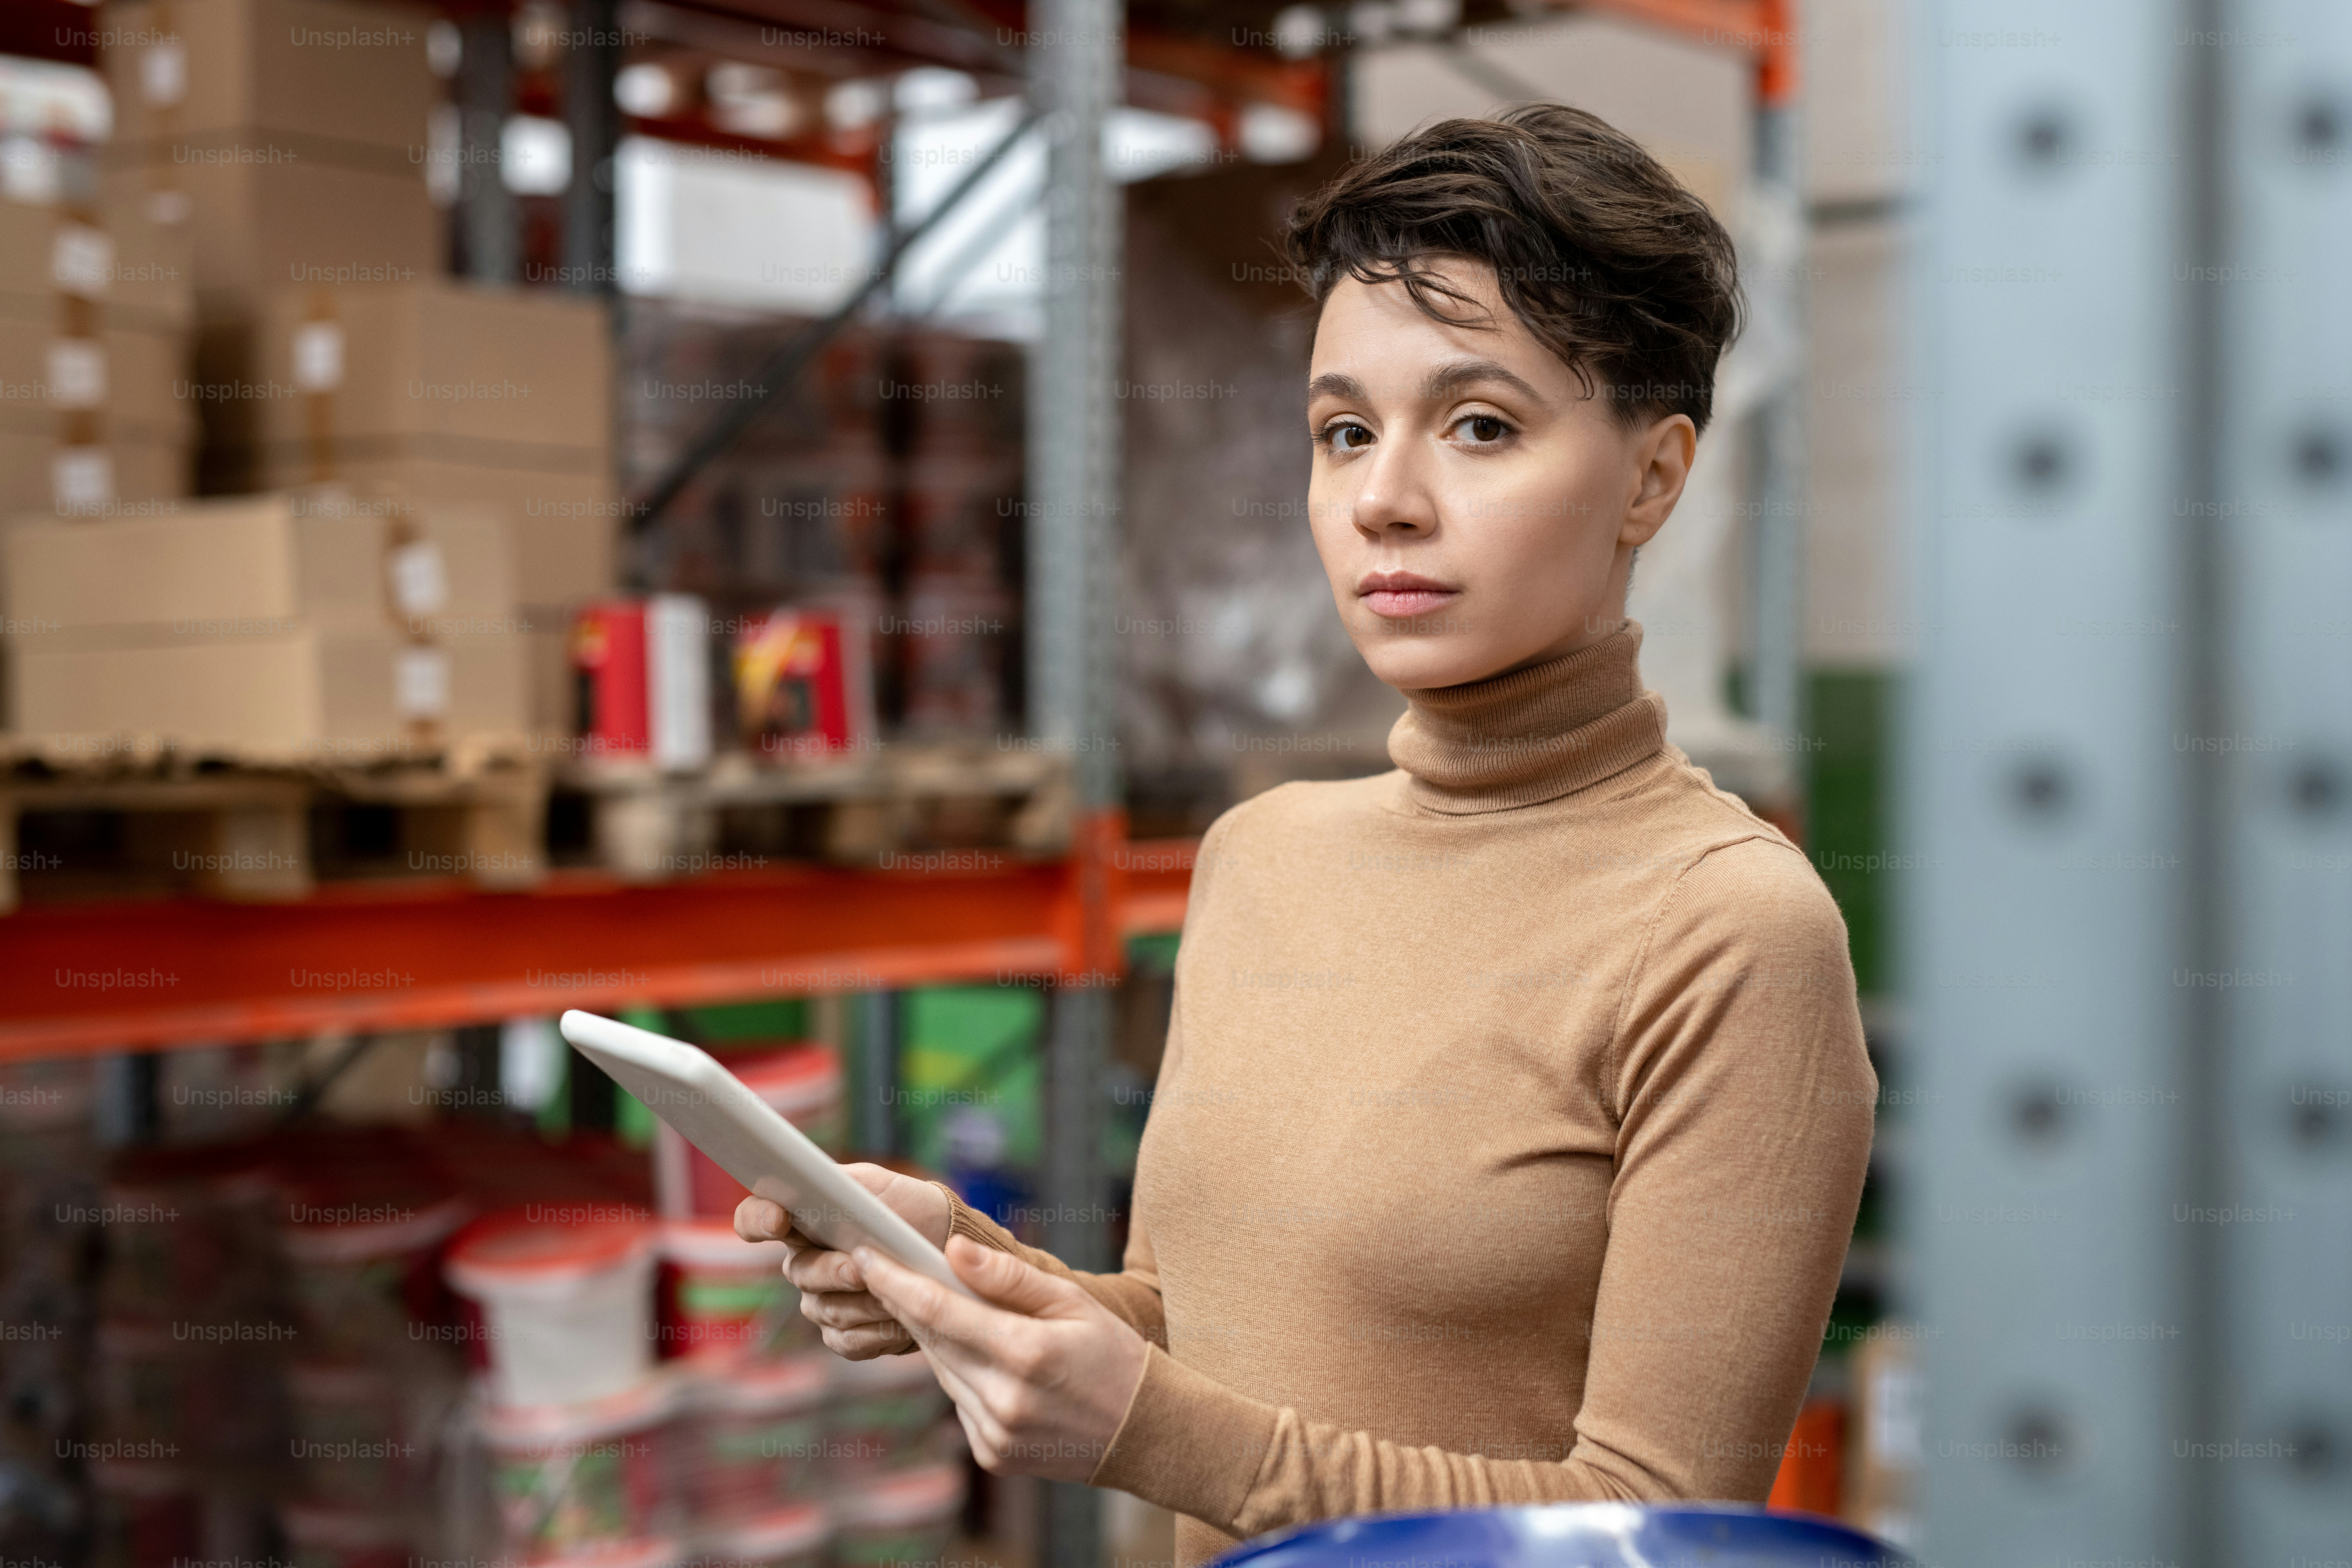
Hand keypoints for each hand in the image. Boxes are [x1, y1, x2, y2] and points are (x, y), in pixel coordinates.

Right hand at [734, 1164, 950, 1358]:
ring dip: (864, 1301)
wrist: (949, 1251)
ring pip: (825, 1309)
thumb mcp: (880, 1186)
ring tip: (899, 1289)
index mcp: (802, 1222)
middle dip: (833, 1270)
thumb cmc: (912, 1210)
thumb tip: (811, 1183)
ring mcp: (822, 1302)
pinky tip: (901, 1320)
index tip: (778, 1218)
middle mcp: (805, 1264)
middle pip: (799, 1273)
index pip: (755, 1219)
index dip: (757, 1220)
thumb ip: (841, 1182)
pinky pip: (845, 1340)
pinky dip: (875, 1331)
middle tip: (861, 1266)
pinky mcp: (845, 1335)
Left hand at [855, 1236, 1149, 1483]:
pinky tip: (980, 1356)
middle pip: (933, 1340)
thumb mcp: (1072, 1302)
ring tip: (939, 1306)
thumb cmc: (1114, 1355)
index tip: (866, 1257)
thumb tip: (952, 1249)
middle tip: (885, 1269)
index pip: (938, 1311)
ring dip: (936, 1338)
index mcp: (1025, 1353)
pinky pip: (959, 1402)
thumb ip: (1008, 1277)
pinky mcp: (992, 1454)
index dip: (895, 1282)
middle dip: (906, 1303)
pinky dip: (962, 1373)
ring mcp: (995, 1433)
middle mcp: (1004, 1399)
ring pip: (943, 1371)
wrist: (1145, 1433)